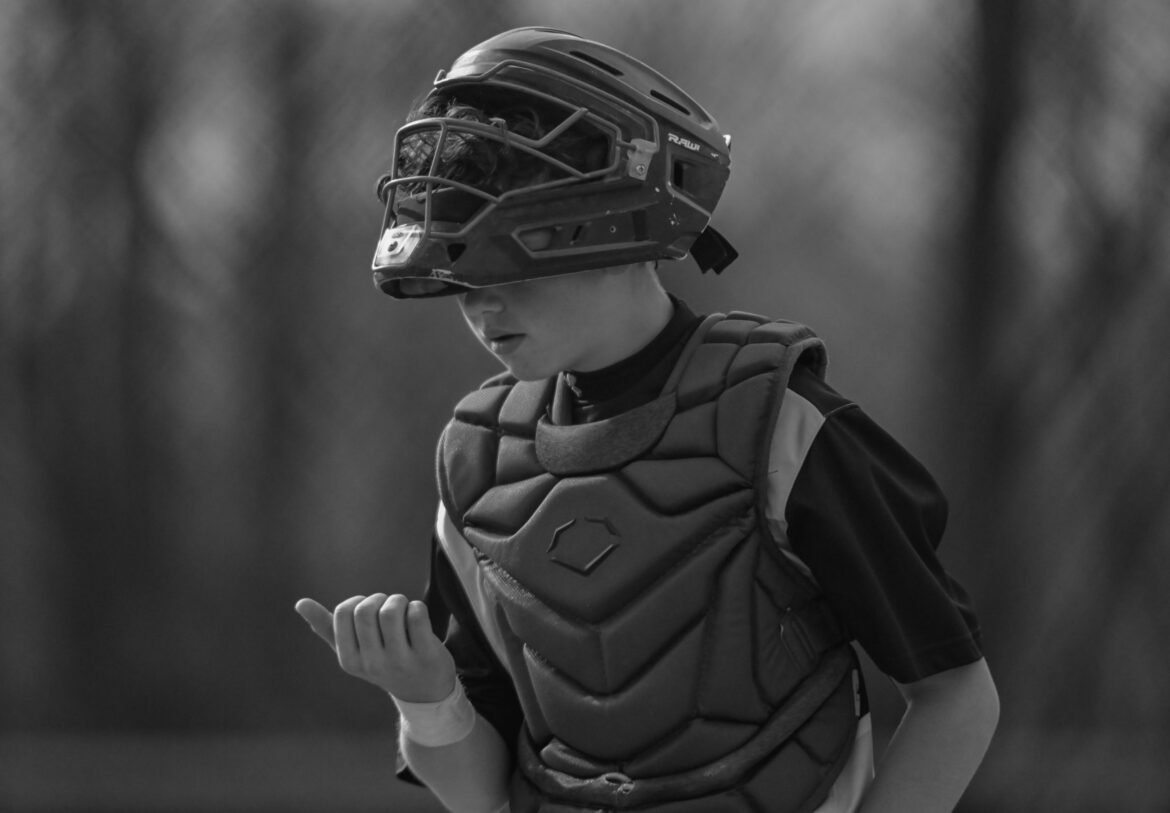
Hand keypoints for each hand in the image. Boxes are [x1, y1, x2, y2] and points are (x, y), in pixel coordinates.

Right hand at [295, 594, 456, 702]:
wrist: (424, 692)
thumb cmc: (384, 662)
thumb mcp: (353, 652)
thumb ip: (327, 628)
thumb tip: (299, 603)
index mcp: (349, 660)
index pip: (343, 613)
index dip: (357, 602)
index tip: (369, 610)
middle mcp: (372, 664)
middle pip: (366, 610)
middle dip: (379, 599)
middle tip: (388, 607)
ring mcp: (400, 661)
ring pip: (391, 611)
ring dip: (399, 601)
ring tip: (403, 610)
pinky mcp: (426, 655)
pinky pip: (417, 615)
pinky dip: (417, 607)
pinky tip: (418, 617)